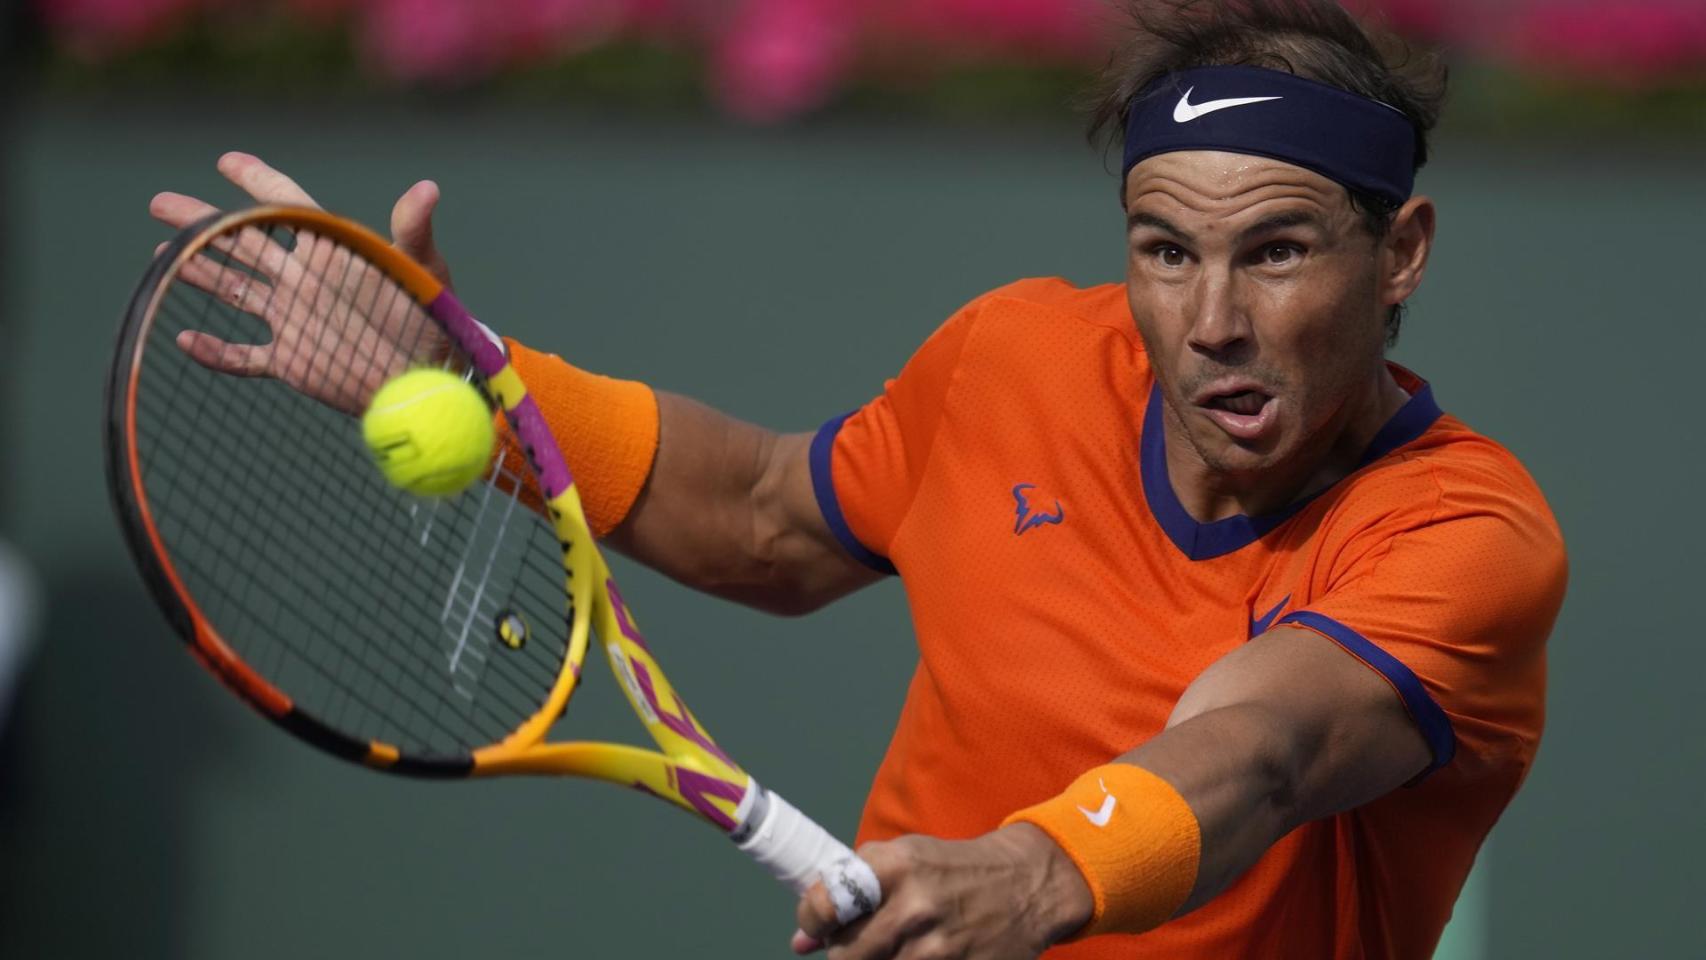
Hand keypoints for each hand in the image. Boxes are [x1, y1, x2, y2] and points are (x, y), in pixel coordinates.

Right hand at [148, 152, 456, 414]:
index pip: (288, 206)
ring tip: (164, 255)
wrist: (429, 374)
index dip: (259, 181)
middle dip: (204, 223)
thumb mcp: (424, 270)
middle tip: (161, 203)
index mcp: (331, 251)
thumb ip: (414, 230)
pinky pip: (243, 356)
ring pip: (236, 290)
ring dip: (201, 273)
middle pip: (244, 242)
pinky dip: (215, 352)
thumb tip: (427, 187)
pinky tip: (185, 339)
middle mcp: (304, 279)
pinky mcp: (291, 360)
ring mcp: (293, 318)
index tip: (227, 161)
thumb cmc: (432, 316)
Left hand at [793, 824, 1091, 959]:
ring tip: (896, 948)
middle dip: (844, 953)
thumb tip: (800, 941)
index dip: (812, 922)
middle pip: (846, 955)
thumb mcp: (905, 859)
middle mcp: (915, 906)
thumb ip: (852, 891)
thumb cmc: (955, 869)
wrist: (1027, 883)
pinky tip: (918, 956)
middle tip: (858, 945)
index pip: (826, 904)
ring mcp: (939, 946)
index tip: (815, 930)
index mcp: (896, 866)